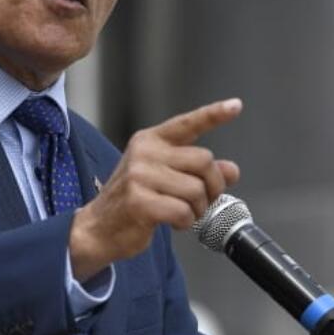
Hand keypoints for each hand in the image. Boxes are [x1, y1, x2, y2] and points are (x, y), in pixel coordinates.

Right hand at [69, 98, 242, 280]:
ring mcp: (139, 176)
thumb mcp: (165, 179)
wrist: (98, 228)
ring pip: (196, 189)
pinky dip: (186, 222)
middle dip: (212, 186)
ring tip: (184, 213)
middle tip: (202, 201)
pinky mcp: (139, 201)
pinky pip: (183, 211)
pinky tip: (174, 223)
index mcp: (150, 141)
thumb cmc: (133, 201)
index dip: (214, 114)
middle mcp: (145, 153)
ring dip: (198, 209)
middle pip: (204, 160)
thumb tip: (231, 170)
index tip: (235, 106)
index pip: (187, 123)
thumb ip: (196, 171)